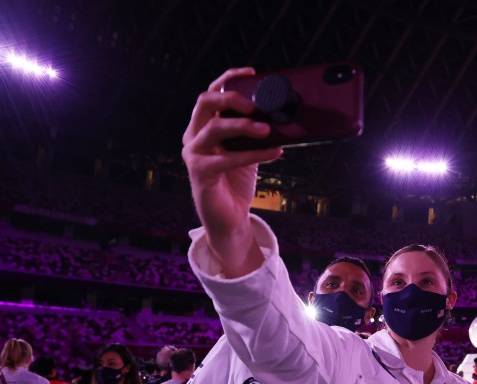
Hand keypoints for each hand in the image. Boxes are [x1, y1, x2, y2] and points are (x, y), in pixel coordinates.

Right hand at [182, 67, 282, 271]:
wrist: (229, 219)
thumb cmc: (236, 182)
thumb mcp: (248, 150)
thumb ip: (256, 132)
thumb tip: (283, 117)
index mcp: (203, 126)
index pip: (211, 93)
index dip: (228, 79)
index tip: (251, 72)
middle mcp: (193, 136)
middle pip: (205, 103)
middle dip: (232, 98)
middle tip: (256, 105)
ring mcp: (193, 154)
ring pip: (214, 128)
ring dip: (244, 126)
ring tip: (268, 129)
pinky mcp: (200, 173)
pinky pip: (227, 158)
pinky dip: (254, 153)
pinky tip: (275, 152)